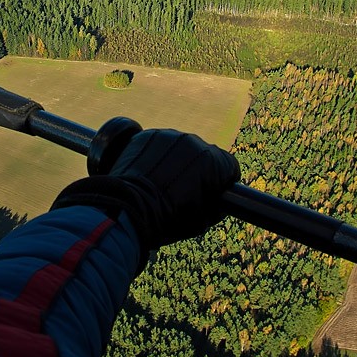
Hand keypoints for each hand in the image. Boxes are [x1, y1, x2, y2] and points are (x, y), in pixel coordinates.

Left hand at [52, 126, 240, 251]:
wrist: (128, 208)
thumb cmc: (166, 219)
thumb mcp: (201, 221)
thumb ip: (216, 206)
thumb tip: (220, 201)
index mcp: (213, 161)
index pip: (229, 166)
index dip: (222, 182)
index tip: (212, 193)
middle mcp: (193, 141)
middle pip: (204, 155)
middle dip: (197, 170)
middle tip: (182, 192)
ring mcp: (168, 135)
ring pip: (179, 147)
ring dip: (175, 161)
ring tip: (161, 182)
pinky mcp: (146, 135)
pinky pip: (157, 143)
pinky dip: (155, 155)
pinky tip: (147, 173)